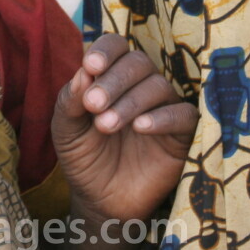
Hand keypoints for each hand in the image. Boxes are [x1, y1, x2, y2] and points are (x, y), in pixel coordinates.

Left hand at [53, 34, 195, 224]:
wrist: (100, 202)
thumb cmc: (84, 159)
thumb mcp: (66, 131)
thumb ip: (70, 101)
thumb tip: (83, 73)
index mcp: (112, 77)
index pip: (116, 47)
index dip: (106, 51)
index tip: (90, 66)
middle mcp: (140, 86)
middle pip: (138, 63)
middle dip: (114, 80)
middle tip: (94, 105)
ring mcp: (163, 107)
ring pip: (158, 86)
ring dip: (131, 102)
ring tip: (106, 125)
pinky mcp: (182, 134)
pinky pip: (184, 115)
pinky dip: (163, 117)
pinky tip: (141, 127)